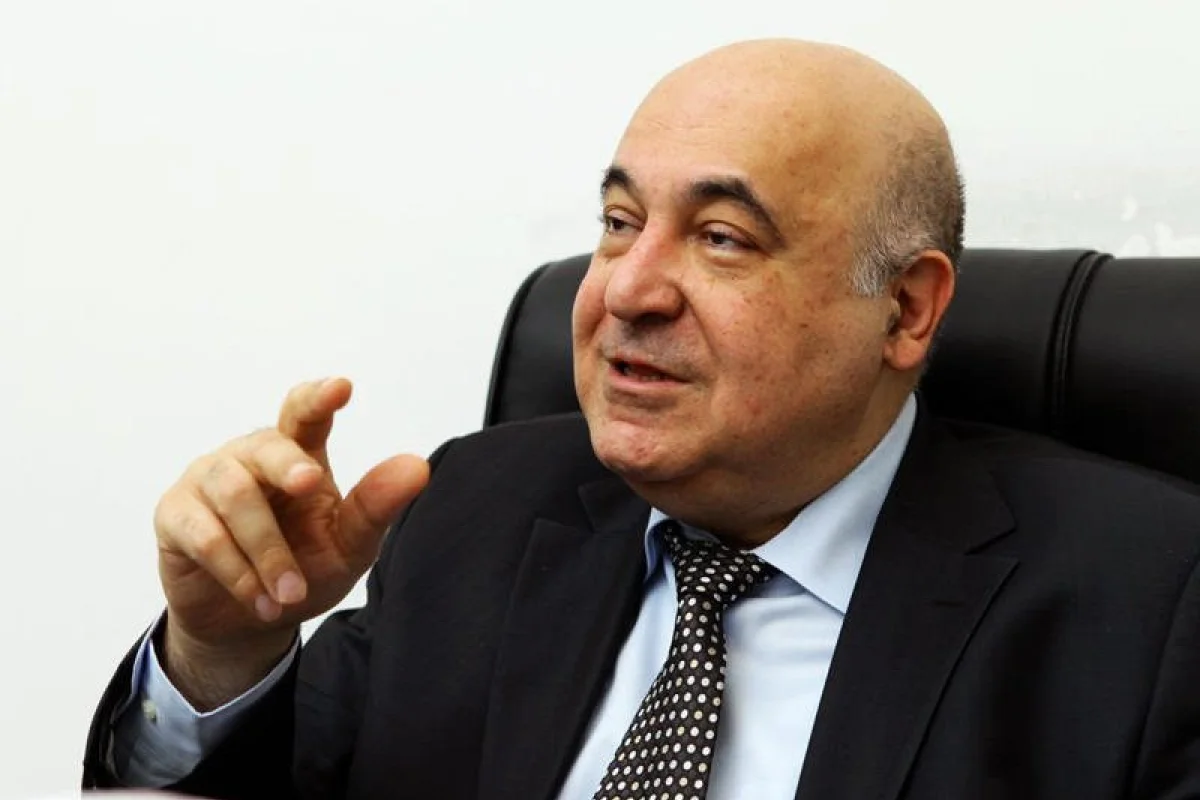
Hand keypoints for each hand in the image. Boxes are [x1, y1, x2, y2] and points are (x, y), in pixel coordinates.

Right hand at [153, 378, 428, 706]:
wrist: (247, 623)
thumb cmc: (303, 570)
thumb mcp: (348, 546)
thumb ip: (375, 506)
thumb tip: (417, 466)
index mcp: (299, 454)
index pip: (305, 414)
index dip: (319, 398)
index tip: (342, 387)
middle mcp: (250, 457)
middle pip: (267, 445)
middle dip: (288, 464)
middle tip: (311, 485)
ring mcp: (208, 481)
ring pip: (236, 496)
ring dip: (267, 551)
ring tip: (290, 594)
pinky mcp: (175, 515)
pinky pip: (204, 535)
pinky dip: (236, 572)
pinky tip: (260, 601)